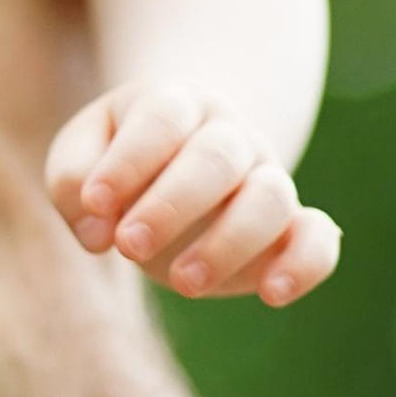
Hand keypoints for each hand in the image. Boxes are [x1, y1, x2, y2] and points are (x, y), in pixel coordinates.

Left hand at [47, 82, 338, 307]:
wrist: (180, 163)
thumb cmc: (120, 162)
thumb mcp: (83, 156)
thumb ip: (75, 181)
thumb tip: (96, 231)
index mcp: (175, 103)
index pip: (162, 117)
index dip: (129, 161)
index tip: (96, 204)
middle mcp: (229, 135)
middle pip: (218, 156)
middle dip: (173, 204)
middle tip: (128, 246)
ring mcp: (266, 176)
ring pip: (272, 196)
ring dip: (228, 241)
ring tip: (181, 283)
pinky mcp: (290, 226)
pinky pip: (320, 237)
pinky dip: (306, 263)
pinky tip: (272, 294)